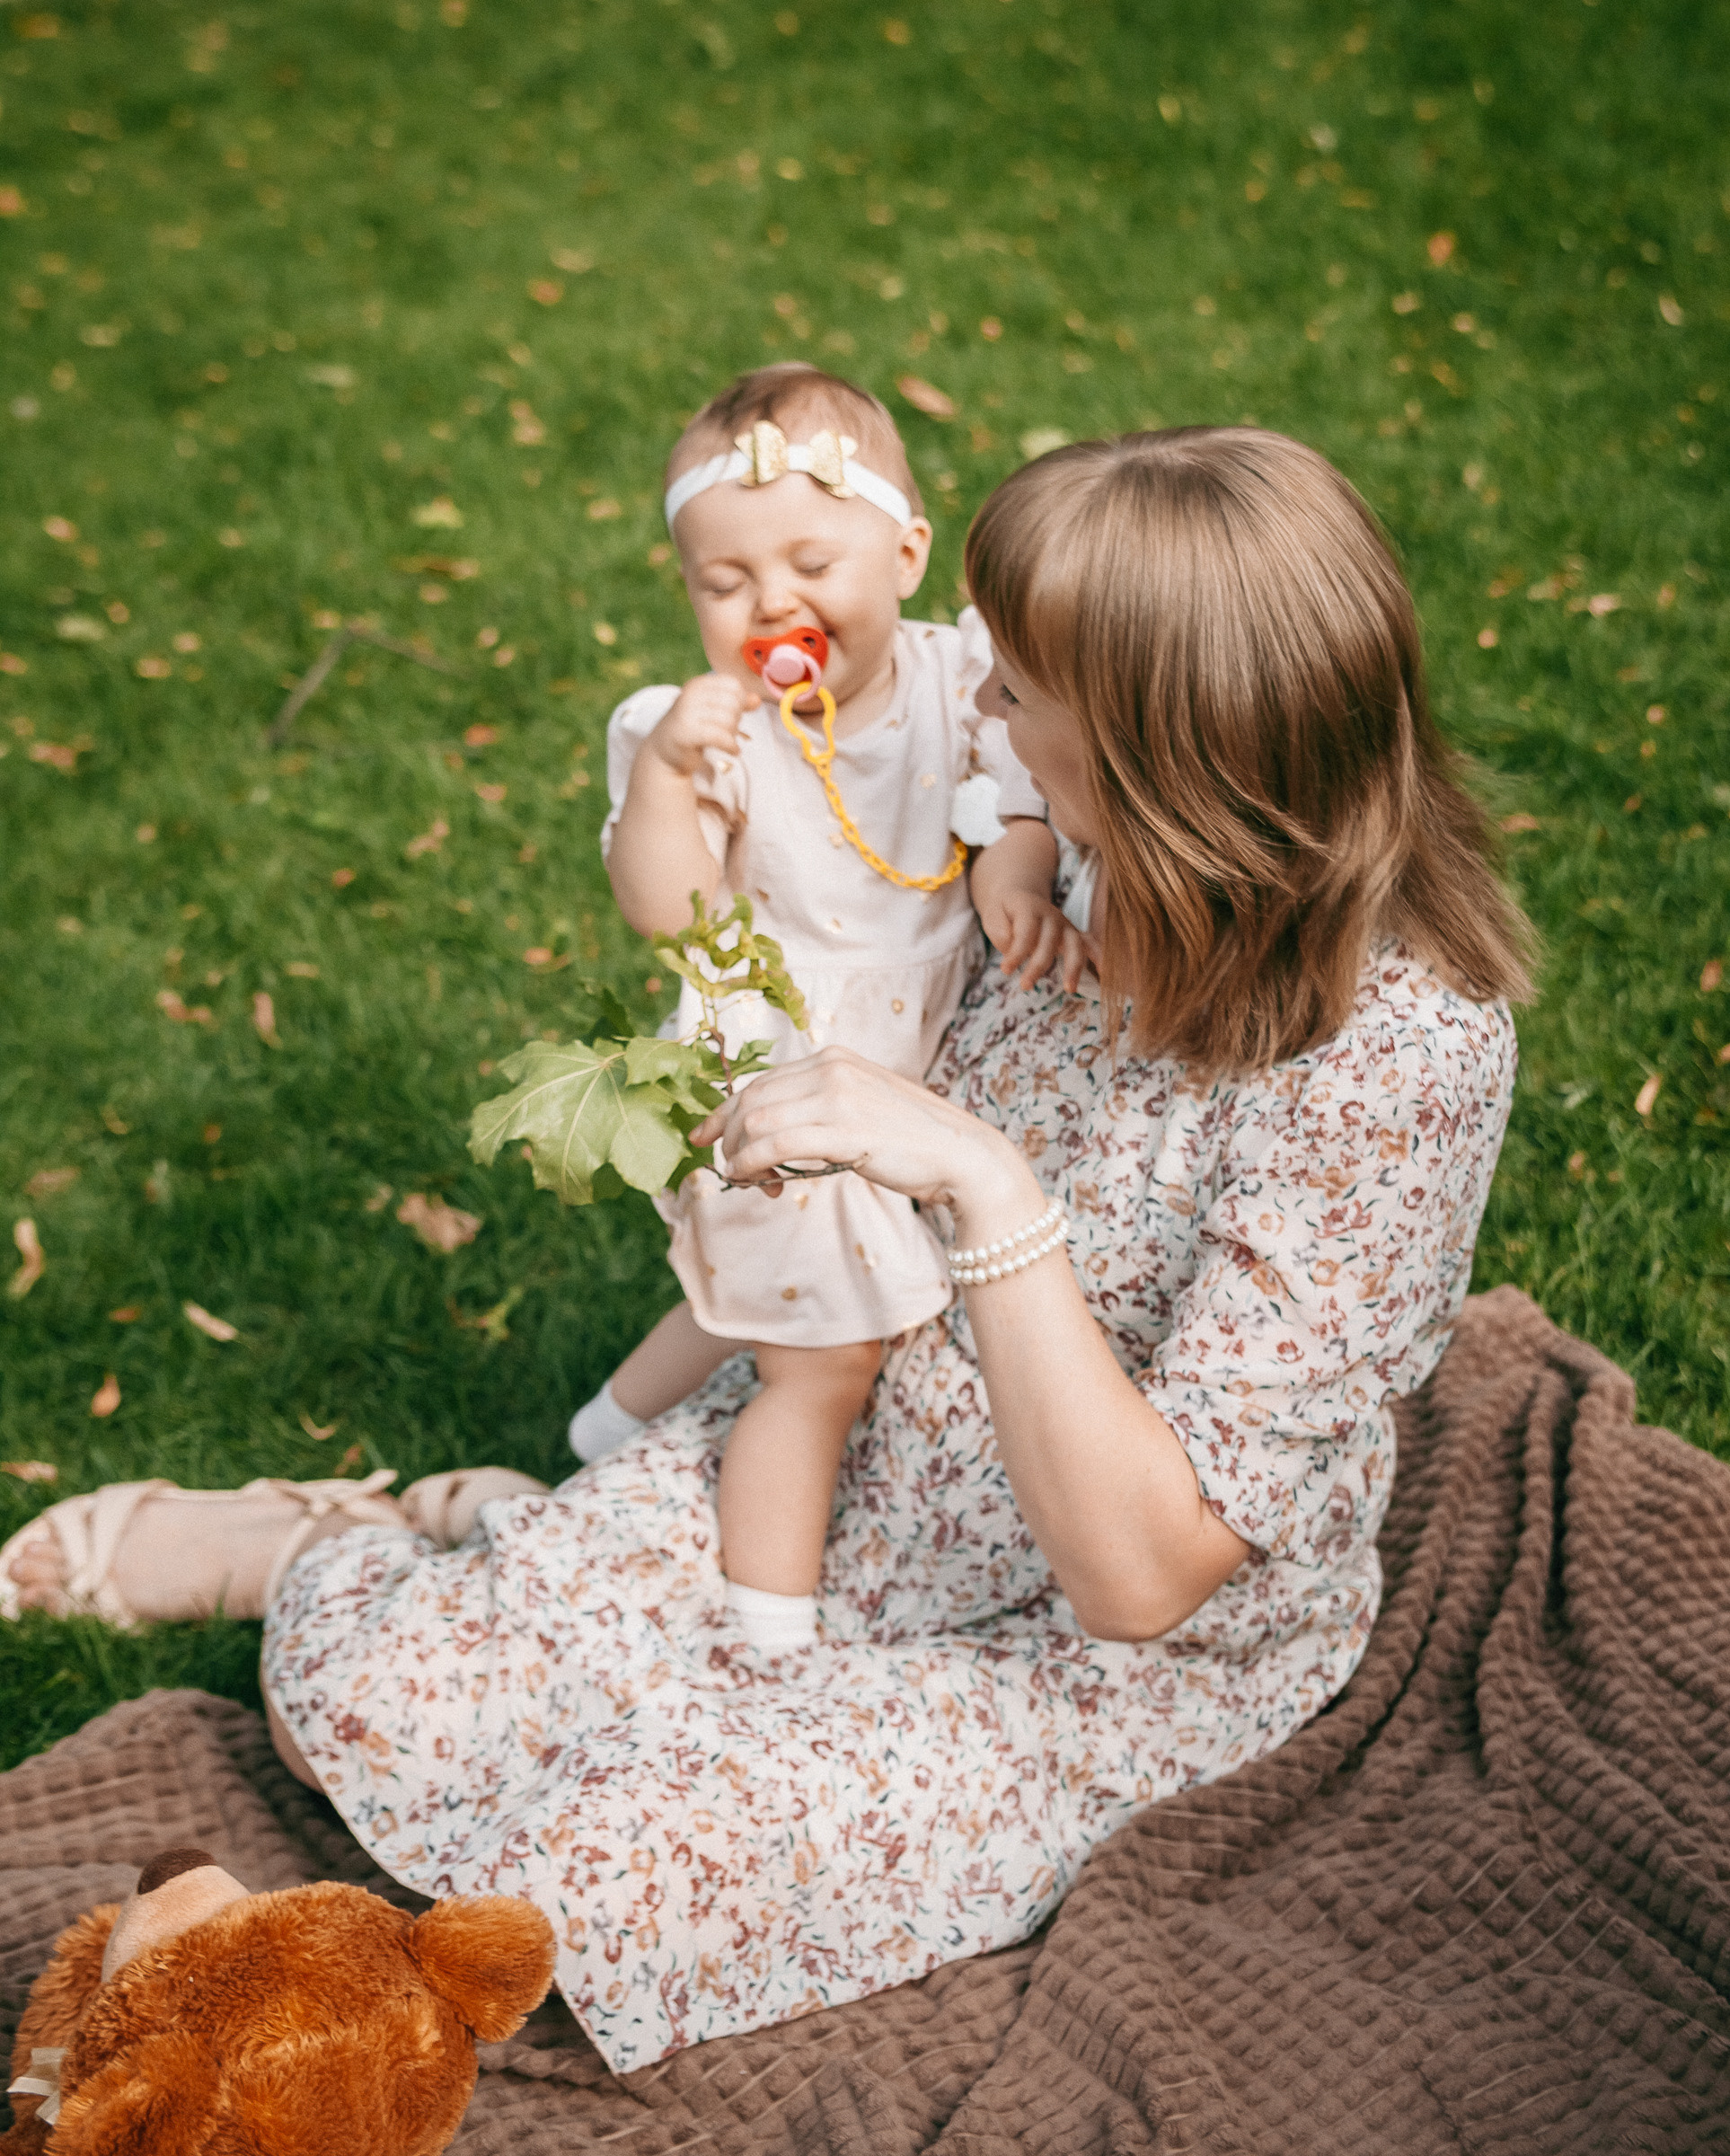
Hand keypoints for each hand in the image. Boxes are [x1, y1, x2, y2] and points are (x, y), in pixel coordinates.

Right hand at [648, 672, 758, 778]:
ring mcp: (687, 713)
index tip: (734, 714)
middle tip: (729, 730)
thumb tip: (756, 699)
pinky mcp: (687, 733)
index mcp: (698, 684)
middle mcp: (690, 695)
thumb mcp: (713, 711)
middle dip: (737, 719)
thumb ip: (736, 702)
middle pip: (733, 703)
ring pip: (728, 720)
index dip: (741, 701)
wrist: (663, 751)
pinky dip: (731, 746)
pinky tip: (733, 751)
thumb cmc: (693, 728)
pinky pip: (720, 736)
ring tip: (728, 741)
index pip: (733, 685)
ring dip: (733, 734)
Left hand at [690, 1047, 1038, 1224]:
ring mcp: (837, 1095)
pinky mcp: (843, 1129)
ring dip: (741, 1155)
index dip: (724, 1110)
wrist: (960, 1155)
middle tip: (732, 1170)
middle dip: (728, 1136)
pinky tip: (756, 1180)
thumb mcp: (860, 1109)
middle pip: (751, 1098)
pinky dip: (753, 1163)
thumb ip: (820, 1109)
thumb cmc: (912, 1141)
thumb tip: (772, 1136)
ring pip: (756, 1120)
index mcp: (833, 1058)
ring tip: (752, 1181)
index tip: (704, 1135)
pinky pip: (774, 1143)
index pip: (761, 1080)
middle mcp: (831, 1068)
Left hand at [979, 887, 1091, 993]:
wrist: (1020, 896)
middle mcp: (1051, 916)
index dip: (1016, 952)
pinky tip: (1105, 973)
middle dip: (1038, 965)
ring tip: (1070, 989)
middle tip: (1025, 985)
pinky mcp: (1073, 934)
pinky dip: (1100, 956)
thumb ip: (999, 931)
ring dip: (1074, 966)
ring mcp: (1065, 925)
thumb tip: (1012, 947)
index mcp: (1029, 908)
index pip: (1026, 932)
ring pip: (1075, 944)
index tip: (1005, 969)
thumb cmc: (1004, 911)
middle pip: (1049, 941)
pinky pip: (1090, 944)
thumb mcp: (992, 915)